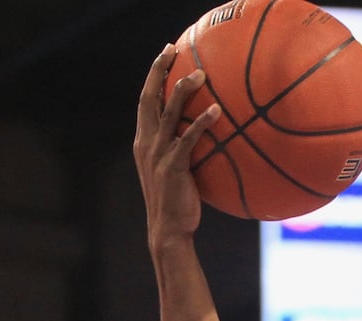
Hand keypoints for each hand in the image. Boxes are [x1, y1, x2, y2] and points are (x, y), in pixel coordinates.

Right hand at [133, 44, 220, 247]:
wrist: (167, 229)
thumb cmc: (176, 202)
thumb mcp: (174, 171)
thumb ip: (182, 149)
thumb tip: (206, 135)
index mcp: (144, 141)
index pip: (145, 101)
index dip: (153, 76)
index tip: (165, 54)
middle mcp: (146, 143)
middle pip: (149, 98)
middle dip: (159, 71)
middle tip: (172, 50)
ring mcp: (158, 155)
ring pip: (168, 114)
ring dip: (183, 91)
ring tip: (201, 74)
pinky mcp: (173, 167)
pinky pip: (188, 140)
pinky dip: (201, 123)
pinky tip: (217, 111)